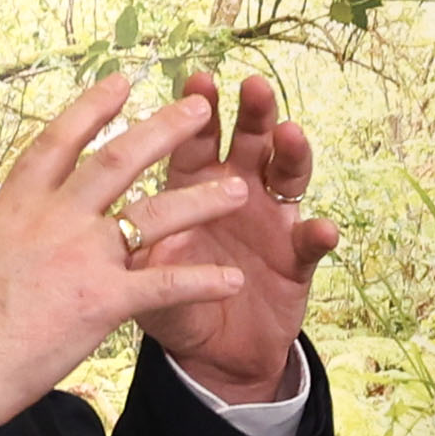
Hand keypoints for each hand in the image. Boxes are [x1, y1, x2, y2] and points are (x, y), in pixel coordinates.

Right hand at [0, 77, 261, 428]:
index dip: (93, 108)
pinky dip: (202, 283)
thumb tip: (10, 231)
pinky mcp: (100, 301)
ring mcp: (79, 255)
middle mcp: (52, 218)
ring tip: (238, 188)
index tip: (121, 82)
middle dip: (162, 130)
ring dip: (200, 200)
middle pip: (117, 160)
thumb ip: (6, 233)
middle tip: (198, 109)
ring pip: (152, 215)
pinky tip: (233, 282)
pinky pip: (164, 287)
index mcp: (16, 204)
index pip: (59, 141)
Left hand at [134, 73, 338, 403]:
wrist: (213, 354)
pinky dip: (317, 235)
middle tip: (252, 87)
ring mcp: (273, 220)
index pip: (199, 139)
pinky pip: (311, 242)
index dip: (200, 110)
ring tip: (290, 134)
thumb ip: (135, 251)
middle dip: (253, 112)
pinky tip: (321, 229)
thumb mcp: (145, 278)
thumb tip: (114, 230)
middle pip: (251, 141)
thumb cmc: (172, 304)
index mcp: (195, 186)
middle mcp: (239, 191)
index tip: (198, 81)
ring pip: (288, 176)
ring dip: (292, 153)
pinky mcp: (298, 259)